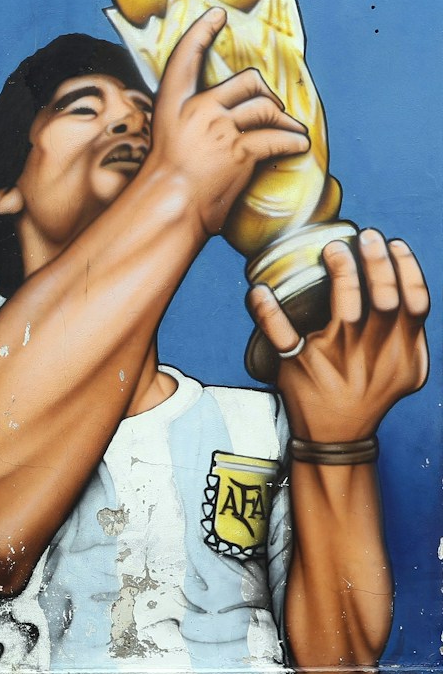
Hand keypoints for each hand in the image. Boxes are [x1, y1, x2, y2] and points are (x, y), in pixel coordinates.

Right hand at [147, 8, 309, 237]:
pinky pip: (279, 138)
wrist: (168, 209)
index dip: (201, 33)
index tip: (216, 15)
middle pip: (247, 82)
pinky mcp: (240, 150)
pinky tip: (297, 147)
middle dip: (266, 96)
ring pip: (267, 109)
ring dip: (284, 122)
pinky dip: (293, 143)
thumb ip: (192, 125)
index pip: (185, 58)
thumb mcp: (170, 142)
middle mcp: (196, 111)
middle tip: (273, 112)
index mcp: (172, 106)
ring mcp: (219, 129)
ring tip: (290, 134)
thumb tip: (224, 120)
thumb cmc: (166, 183)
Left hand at [248, 229, 428, 441]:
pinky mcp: (299, 366)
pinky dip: (267, 311)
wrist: (337, 436)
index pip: (415, 303)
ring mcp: (335, 359)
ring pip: (344, 310)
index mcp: (401, 350)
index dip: (407, 270)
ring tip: (333, 247)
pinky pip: (281, 335)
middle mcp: (371, 352)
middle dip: (378, 264)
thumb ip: (413, 336)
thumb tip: (411, 288)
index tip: (393, 243)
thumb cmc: (371, 395)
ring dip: (341, 274)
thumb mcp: (407, 371)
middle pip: (384, 301)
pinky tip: (259, 290)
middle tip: (365, 236)